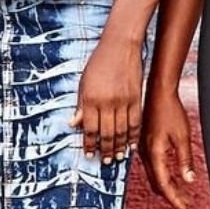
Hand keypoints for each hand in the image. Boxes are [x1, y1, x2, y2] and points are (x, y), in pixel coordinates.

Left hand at [71, 35, 143, 165]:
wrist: (120, 47)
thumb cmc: (98, 63)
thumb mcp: (84, 82)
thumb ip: (80, 104)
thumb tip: (73, 124)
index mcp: (90, 99)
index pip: (89, 128)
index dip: (89, 143)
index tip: (89, 154)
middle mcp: (107, 102)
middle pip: (107, 133)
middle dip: (105, 150)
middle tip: (105, 161)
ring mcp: (123, 101)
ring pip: (122, 131)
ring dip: (120, 147)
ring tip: (117, 157)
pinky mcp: (137, 99)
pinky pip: (136, 122)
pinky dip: (134, 136)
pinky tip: (132, 145)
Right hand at [139, 87, 196, 208]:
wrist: (158, 92)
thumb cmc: (170, 110)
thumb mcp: (183, 136)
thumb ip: (185, 160)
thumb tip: (189, 180)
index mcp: (154, 152)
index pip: (163, 184)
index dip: (174, 198)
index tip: (183, 208)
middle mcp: (144, 152)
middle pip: (156, 182)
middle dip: (170, 195)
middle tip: (183, 205)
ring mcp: (142, 147)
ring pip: (153, 174)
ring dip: (165, 185)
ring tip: (179, 193)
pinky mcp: (143, 142)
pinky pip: (151, 165)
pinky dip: (161, 175)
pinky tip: (169, 175)